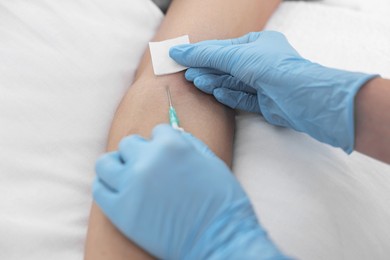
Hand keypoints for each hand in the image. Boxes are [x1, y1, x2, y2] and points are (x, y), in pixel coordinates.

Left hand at [93, 124, 286, 258]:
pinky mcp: (120, 210)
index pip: (156, 131)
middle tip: (149, 166)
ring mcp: (131, 186)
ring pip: (105, 163)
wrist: (217, 239)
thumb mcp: (211, 162)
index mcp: (171, 146)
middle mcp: (147, 161)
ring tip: (129, 175)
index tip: (166, 154)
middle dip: (140, 152)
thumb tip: (171, 134)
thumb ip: (188, 143)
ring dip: (117, 165)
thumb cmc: (220, 201)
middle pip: (128, 144)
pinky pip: (100, 188)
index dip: (163, 142)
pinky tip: (121, 190)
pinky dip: (108, 186)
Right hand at [170, 31, 376, 152]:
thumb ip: (206, 55)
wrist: (299, 96)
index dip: (201, 52)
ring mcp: (265, 83)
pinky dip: (229, 95)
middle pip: (227, 66)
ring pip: (234, 82)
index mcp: (258, 44)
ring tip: (197, 82)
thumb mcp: (235, 56)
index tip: (181, 56)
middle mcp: (262, 62)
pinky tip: (215, 93)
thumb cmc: (272, 67)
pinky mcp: (266, 102)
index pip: (224, 48)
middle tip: (187, 74)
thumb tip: (179, 51)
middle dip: (207, 69)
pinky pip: (243, 97)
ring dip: (215, 82)